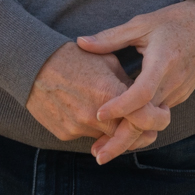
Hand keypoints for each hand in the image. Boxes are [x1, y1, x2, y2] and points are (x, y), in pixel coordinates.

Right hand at [24, 43, 168, 151]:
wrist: (32, 64)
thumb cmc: (73, 57)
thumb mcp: (107, 61)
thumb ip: (128, 83)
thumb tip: (145, 97)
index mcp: (109, 93)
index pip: (144, 118)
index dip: (157, 118)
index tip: (161, 113)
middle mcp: (95, 115)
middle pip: (129, 135)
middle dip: (141, 131)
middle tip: (149, 123)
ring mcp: (78, 127)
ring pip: (108, 138)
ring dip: (117, 130)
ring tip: (120, 115)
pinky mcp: (65, 134)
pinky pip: (87, 136)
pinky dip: (95, 128)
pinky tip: (92, 112)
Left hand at [77, 0, 194, 163]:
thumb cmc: (174, 21)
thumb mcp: (141, 24)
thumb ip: (111, 37)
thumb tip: (80, 43)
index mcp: (162, 62)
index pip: (142, 93)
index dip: (120, 106)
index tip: (99, 114)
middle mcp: (172, 82)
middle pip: (147, 119)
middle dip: (122, 140)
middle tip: (98, 156)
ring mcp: (179, 92)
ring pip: (152, 122)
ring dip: (129, 136)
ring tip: (103, 149)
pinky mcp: (181, 96)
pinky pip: (158, 115)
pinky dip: (141, 125)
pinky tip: (122, 131)